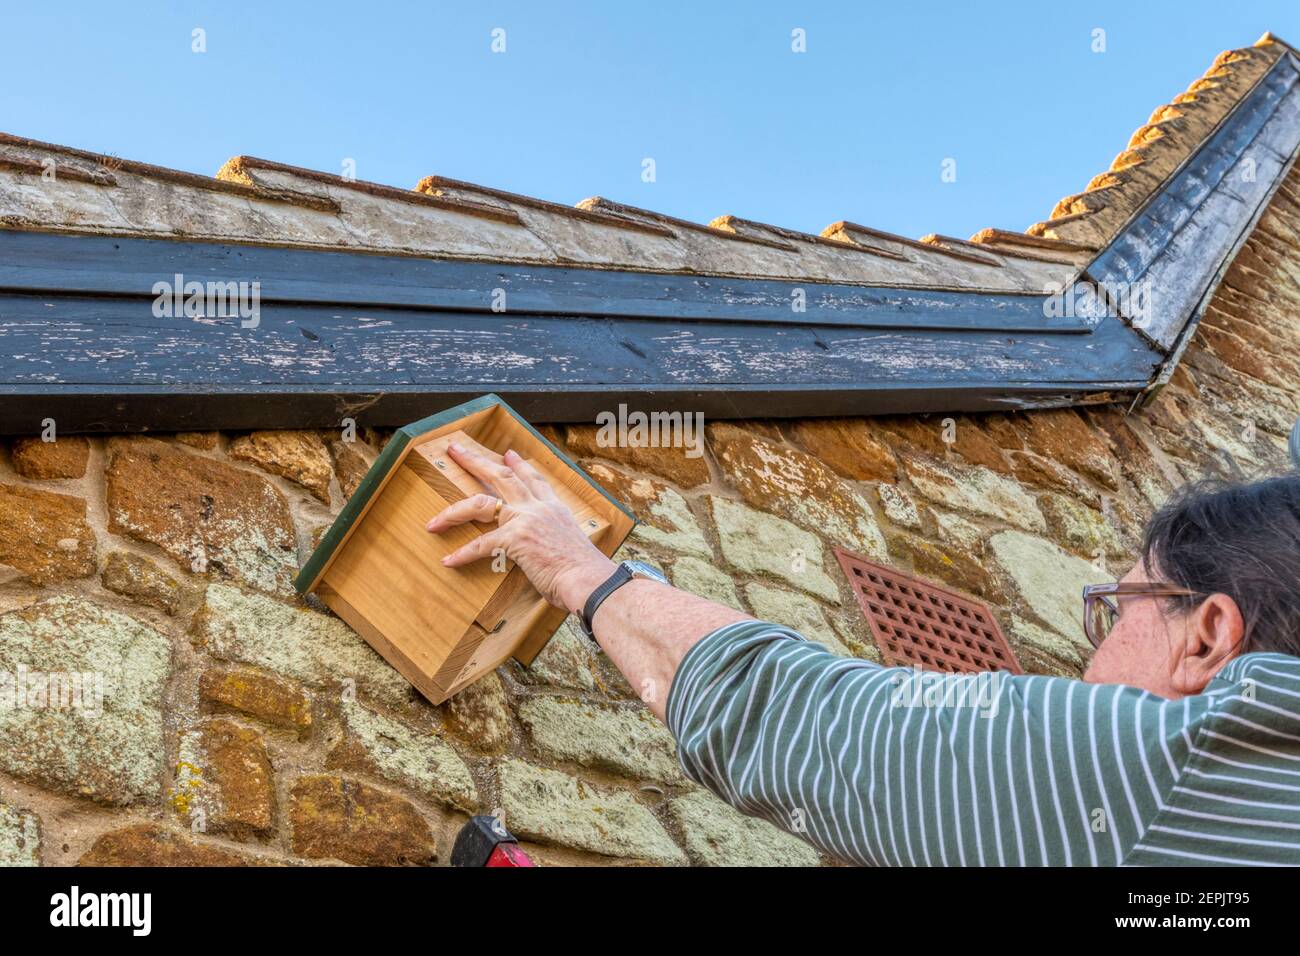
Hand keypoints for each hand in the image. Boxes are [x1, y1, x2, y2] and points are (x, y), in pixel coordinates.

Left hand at [425, 442, 616, 612]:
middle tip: (455, 450)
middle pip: (501, 476)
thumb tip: (545, 553)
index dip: (519, 465)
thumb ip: (553, 542)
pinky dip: (463, 554)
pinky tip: (449, 561)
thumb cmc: (583, 573)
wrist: (589, 579)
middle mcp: (539, 507)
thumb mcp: (570, 547)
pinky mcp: (515, 538)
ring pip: (481, 503)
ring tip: (434, 520)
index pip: (533, 479)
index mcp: (554, 508)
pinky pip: (481, 544)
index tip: (507, 455)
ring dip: (454, 511)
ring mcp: (526, 519)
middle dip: (474, 461)